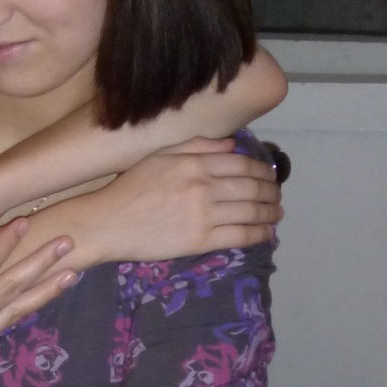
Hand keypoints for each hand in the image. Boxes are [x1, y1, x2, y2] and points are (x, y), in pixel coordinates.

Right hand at [0, 216, 75, 386]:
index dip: (4, 244)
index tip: (24, 223)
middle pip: (10, 288)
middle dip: (40, 263)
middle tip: (67, 242)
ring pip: (15, 312)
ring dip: (44, 291)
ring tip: (71, 274)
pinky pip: (2, 327)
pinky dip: (23, 311)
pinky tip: (35, 302)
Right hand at [74, 138, 281, 263]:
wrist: (108, 222)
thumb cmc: (131, 187)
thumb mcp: (159, 156)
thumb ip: (197, 146)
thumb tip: (232, 145)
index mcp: (194, 162)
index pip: (242, 164)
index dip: (263, 170)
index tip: (270, 176)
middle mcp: (203, 186)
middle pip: (251, 187)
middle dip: (271, 192)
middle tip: (278, 195)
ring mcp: (204, 215)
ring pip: (251, 212)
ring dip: (270, 212)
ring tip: (277, 213)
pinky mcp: (200, 240)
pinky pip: (240, 236)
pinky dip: (259, 234)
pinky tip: (267, 233)